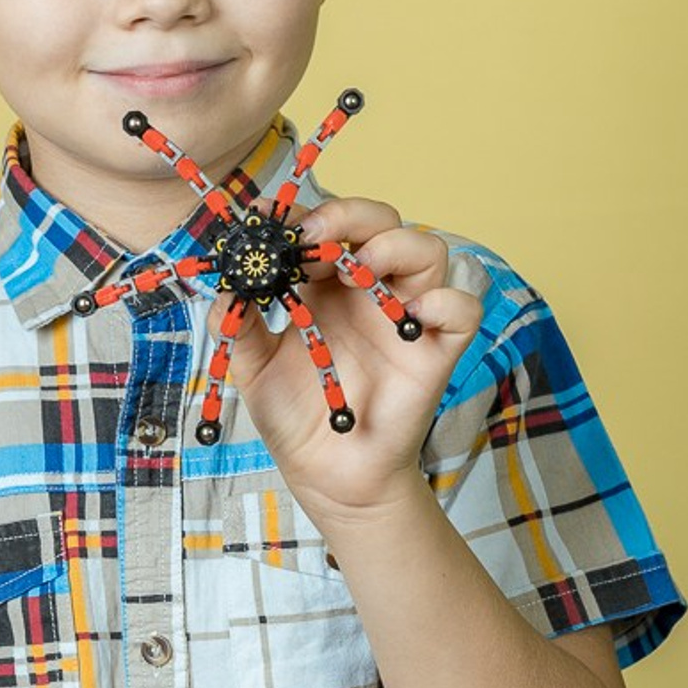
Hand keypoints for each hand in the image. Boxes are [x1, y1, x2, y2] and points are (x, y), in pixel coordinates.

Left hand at [211, 197, 482, 523]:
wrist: (326, 473)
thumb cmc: (293, 414)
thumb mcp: (253, 368)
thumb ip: (238, 328)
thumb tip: (224, 294)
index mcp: (327, 284)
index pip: (329, 226)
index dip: (305, 214)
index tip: (271, 221)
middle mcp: (370, 290)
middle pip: (383, 222)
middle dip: (351, 215)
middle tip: (314, 237)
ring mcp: (406, 316)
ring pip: (429, 250)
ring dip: (397, 245)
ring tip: (360, 269)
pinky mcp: (435, 351)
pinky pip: (463, 310)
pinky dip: (446, 301)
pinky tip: (412, 314)